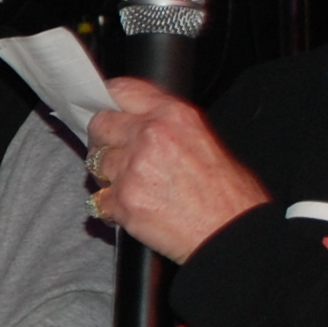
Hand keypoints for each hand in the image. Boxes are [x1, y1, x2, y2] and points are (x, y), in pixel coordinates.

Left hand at [86, 81, 269, 264]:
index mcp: (174, 115)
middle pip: (100, 125)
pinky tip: (129, 210)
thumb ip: (168, 127)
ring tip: (129, 187)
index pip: (123, 91)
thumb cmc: (229, 195)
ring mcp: (133, 168)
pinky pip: (98, 199)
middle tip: (112, 153)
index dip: (109, 101)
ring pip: (96, 163)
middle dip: (102, 139)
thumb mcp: (206, 140)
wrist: (232, 235)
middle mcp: (150, 135)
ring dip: (106, 175)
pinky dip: (109, 207)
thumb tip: (139, 126)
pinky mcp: (124, 201)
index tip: (103, 108)